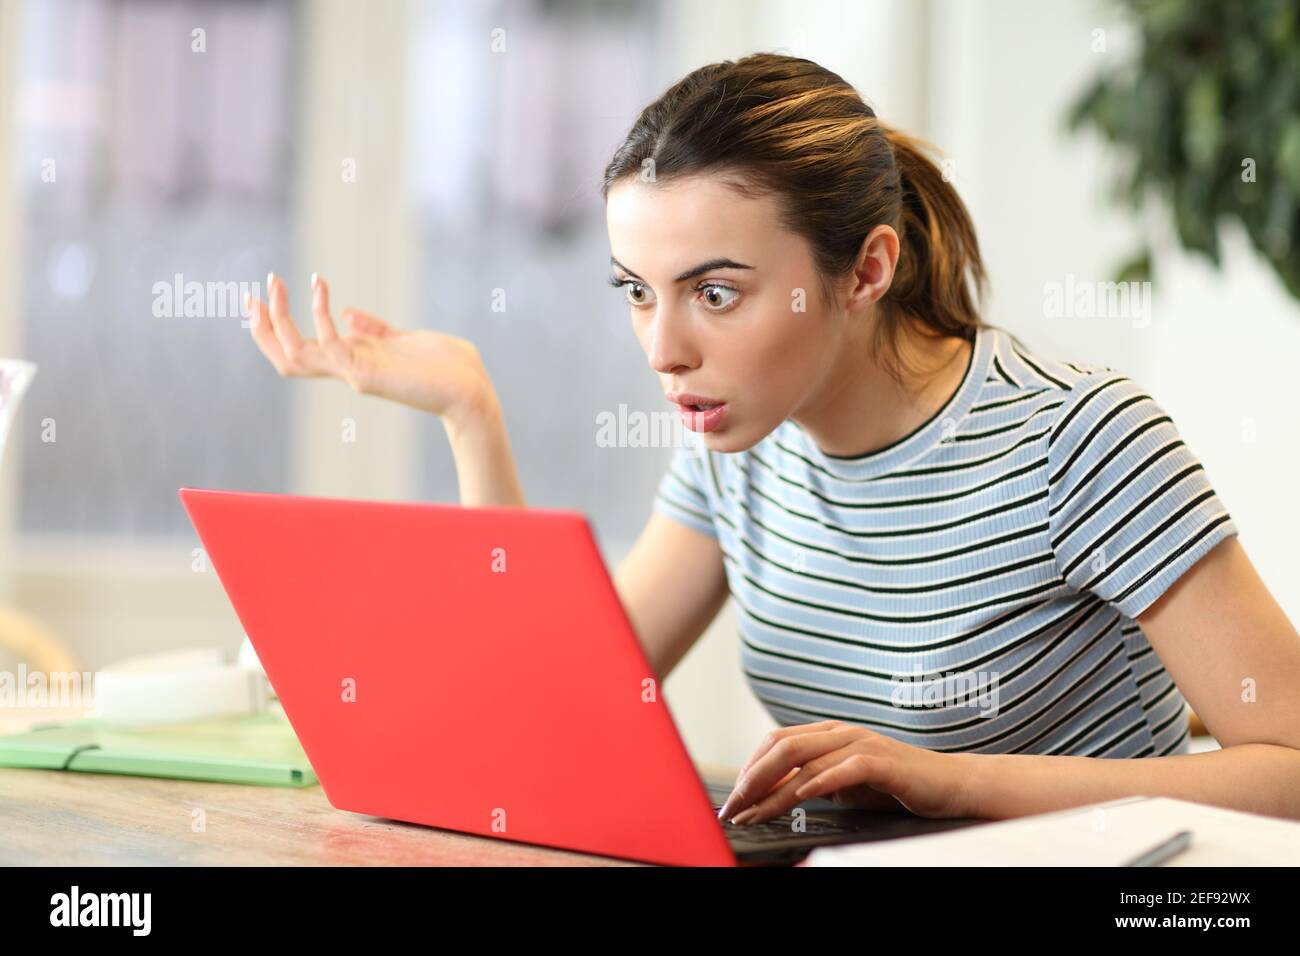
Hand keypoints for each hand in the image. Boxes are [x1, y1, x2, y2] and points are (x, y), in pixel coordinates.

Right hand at [248, 272, 491, 429]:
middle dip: (263, 326)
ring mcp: (353, 373)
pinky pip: (329, 343)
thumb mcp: (405, 340)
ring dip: (277, 319)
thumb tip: (348, 313)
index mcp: (354, 360)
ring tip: (277, 283)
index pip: (301, 349)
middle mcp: (347, 369)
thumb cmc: (448, 368)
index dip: (275, 327)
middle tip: (251, 293)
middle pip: (284, 356)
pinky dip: (319, 312)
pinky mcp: (366, 372)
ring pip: (294, 355)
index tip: (262, 295)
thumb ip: (375, 330)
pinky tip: (319, 285)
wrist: (472, 391)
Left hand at [715, 720, 972, 824]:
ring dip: (774, 789)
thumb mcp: (847, 785)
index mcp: (830, 734)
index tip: (733, 799)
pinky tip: (801, 796)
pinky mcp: (885, 762)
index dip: (749, 768)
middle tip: (733, 809)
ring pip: (806, 759)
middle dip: (751, 779)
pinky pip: (846, 768)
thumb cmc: (899, 786)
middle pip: (782, 746)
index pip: (777, 742)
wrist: (951, 785)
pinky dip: (820, 781)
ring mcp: (863, 744)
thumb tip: (778, 794)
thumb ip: (816, 782)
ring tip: (754, 812)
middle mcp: (842, 733)